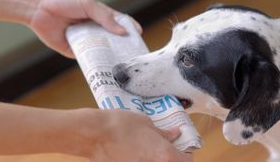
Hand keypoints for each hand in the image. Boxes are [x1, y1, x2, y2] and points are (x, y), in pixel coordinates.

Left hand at [28, 0, 141, 57]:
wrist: (38, 9)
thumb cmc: (63, 1)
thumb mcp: (88, 4)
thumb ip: (105, 17)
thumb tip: (123, 31)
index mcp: (99, 16)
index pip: (118, 23)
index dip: (129, 28)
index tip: (139, 35)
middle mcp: (94, 29)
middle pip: (112, 39)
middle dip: (122, 46)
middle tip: (133, 54)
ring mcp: (85, 41)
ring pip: (101, 50)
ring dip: (110, 56)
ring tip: (122, 63)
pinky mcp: (74, 51)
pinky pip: (87, 58)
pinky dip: (95, 62)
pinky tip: (103, 67)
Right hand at [67, 109, 192, 161]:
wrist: (93, 134)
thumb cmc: (120, 125)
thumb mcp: (145, 123)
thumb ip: (163, 133)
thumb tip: (173, 135)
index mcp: (164, 155)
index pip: (186, 161)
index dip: (186, 153)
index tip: (182, 147)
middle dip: (170, 157)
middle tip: (164, 147)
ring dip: (154, 158)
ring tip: (146, 148)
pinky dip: (140, 159)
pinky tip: (133, 152)